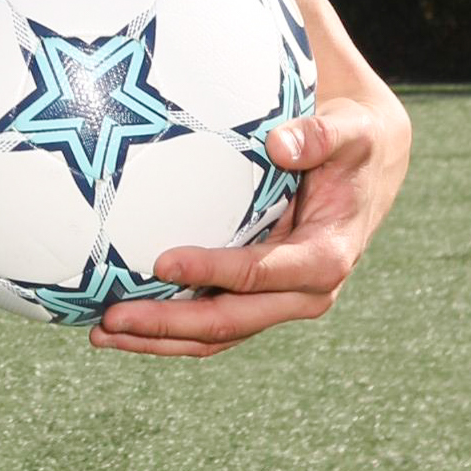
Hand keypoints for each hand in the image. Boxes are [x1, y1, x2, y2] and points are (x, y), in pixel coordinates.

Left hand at [88, 90, 413, 356]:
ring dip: (159, 339)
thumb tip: (279, 145)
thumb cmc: (354, 141)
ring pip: (216, 334)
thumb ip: (321, 135)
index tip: (162, 262)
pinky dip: (168, 328)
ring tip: (102, 332)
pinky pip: (211, 323)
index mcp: (327, 256)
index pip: (262, 273)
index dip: (213, 271)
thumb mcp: (351, 131)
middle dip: (169, 324)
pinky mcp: (258, 298)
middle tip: (111, 318)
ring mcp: (279, 300)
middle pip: (231, 320)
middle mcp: (304, 291)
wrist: (367, 166)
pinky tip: (123, 323)